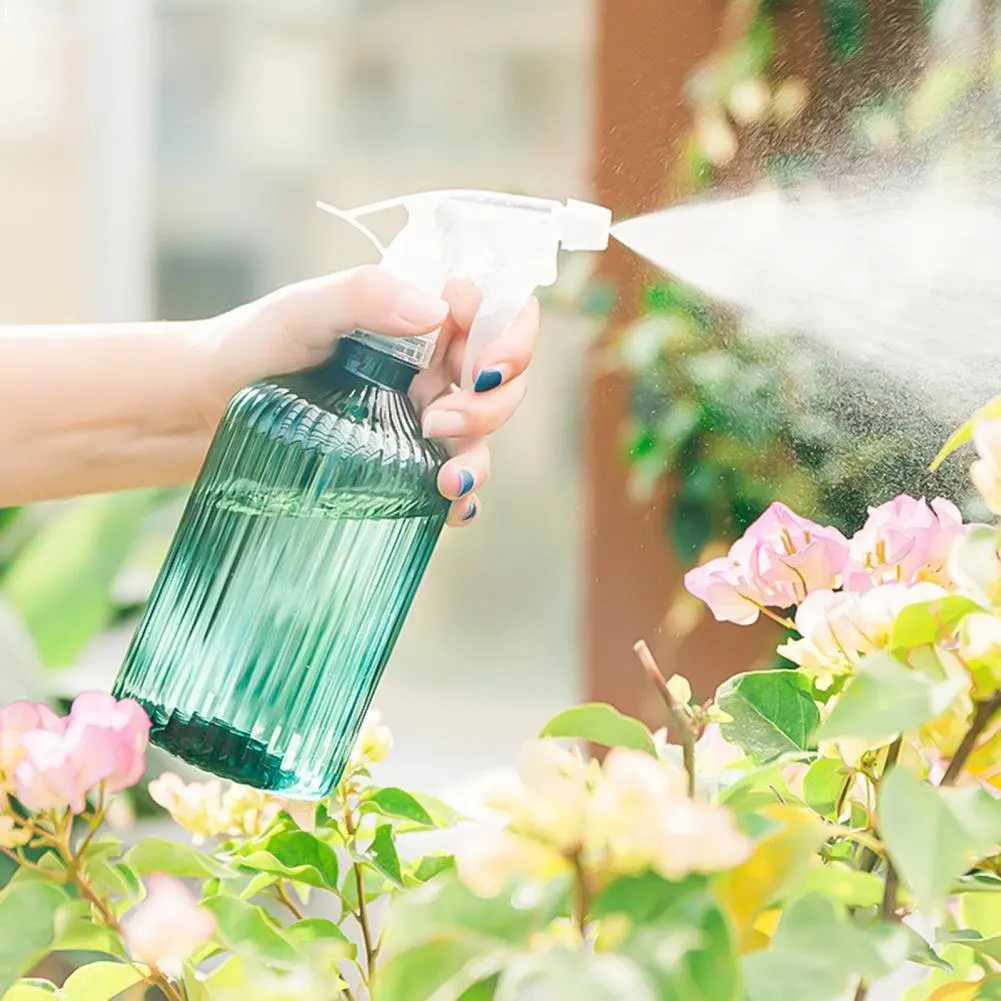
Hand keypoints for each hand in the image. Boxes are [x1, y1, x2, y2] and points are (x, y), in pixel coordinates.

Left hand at [199, 266, 538, 525]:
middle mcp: (428, 368)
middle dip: (491, 406)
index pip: (497, 315)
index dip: (510, 338)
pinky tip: (451, 510)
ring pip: (481, 436)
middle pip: (500, 383)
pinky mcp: (400, 464)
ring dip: (479, 457)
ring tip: (445, 480)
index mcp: (419, 320)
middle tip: (440, 422)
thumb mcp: (304, 309)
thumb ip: (367, 295)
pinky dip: (463, 500)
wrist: (203, 406)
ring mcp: (416, 419)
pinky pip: (451, 483)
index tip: (480, 365)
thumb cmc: (251, 344)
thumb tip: (438, 310)